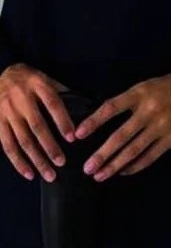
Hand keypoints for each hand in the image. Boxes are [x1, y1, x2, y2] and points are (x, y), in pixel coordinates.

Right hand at [0, 62, 76, 181]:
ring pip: (22, 139)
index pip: (52, 104)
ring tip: (49, 174)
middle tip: (61, 163)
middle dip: (49, 147)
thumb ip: (63, 94)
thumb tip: (86, 111)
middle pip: (37, 126)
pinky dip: (17, 161)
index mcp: (38, 85)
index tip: (72, 138)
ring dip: (36, 159)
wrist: (3, 73)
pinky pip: (7, 144)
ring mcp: (6, 111)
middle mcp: (21, 98)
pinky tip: (29, 173)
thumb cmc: (32, 79)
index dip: (62, 121)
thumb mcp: (48, 79)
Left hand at [74, 73, 170, 181]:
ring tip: (100, 175)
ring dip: (115, 165)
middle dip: (102, 154)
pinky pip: (151, 156)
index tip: (77, 135)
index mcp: (139, 95)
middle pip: (121, 136)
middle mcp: (149, 112)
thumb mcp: (143, 87)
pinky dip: (136, 166)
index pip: (111, 108)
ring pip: (134, 150)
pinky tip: (123, 171)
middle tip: (87, 168)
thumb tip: (100, 120)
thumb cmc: (165, 88)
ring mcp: (161, 127)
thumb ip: (126, 101)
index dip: (94, 122)